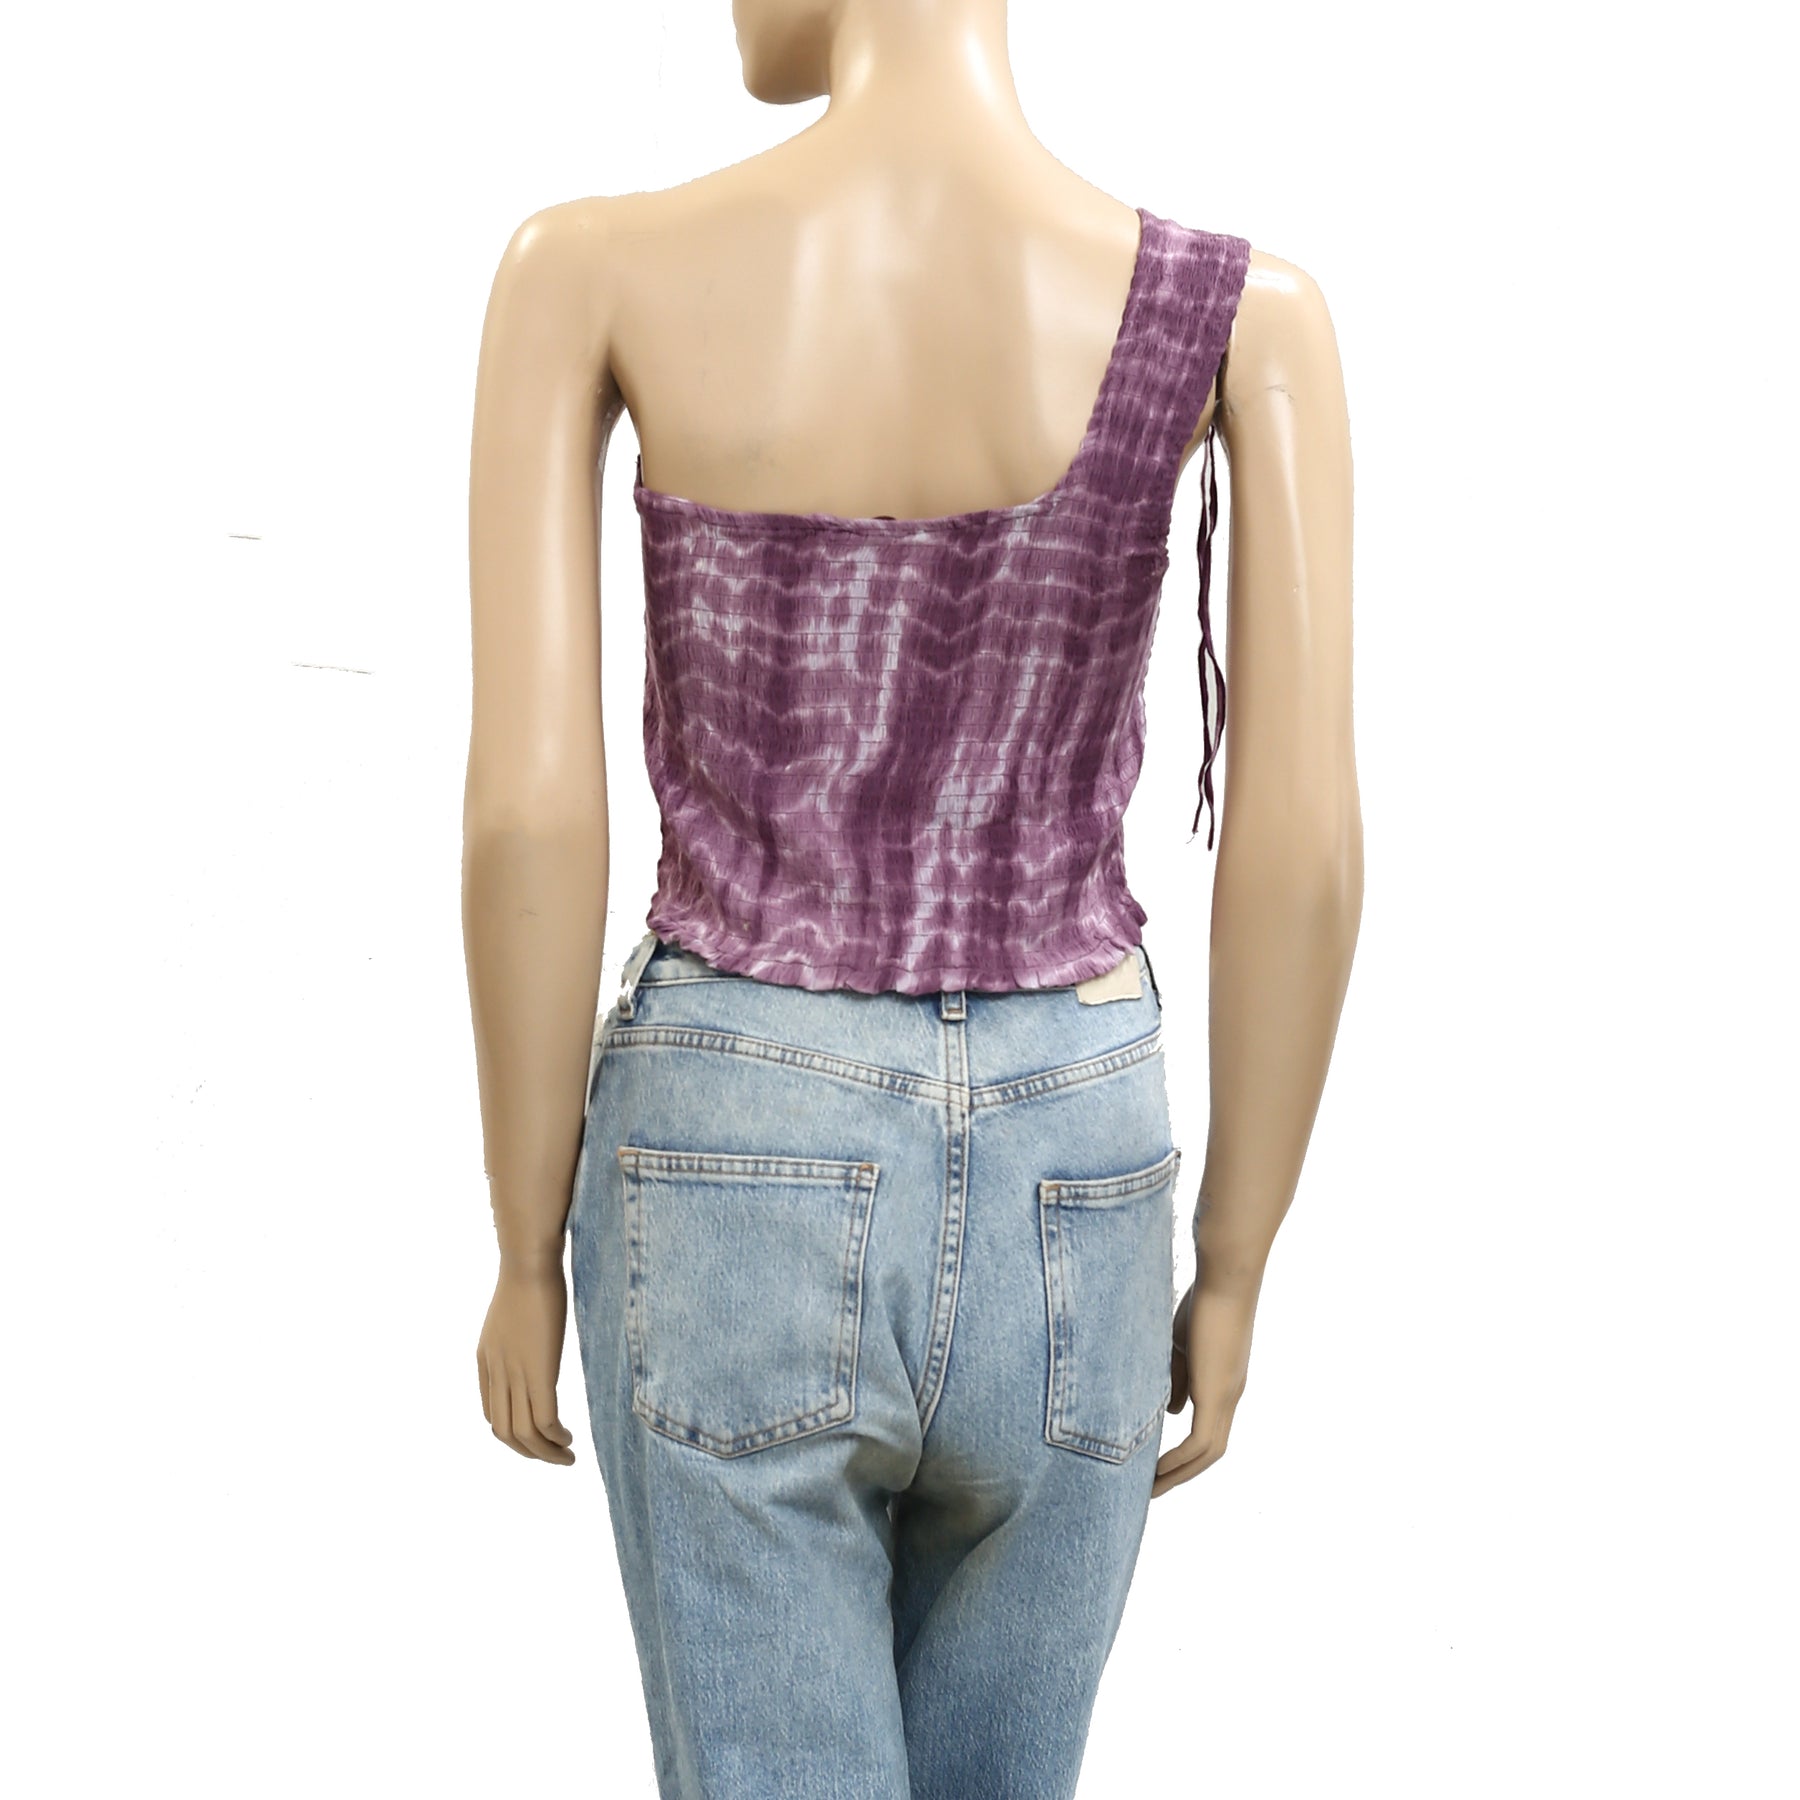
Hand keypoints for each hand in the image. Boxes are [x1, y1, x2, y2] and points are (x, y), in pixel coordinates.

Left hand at [477, 1250, 576, 1463]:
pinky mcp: (539, 1372)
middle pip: (504, 1432)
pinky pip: (544, 1420)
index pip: (491, 1413)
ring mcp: (515, 1374)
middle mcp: (496, 1373)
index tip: (538, 1435)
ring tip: (567, 1456)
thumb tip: (532, 1333)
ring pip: (523, 1433)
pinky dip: (555, 1438)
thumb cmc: (528, 1275)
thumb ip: (517, 1332)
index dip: (513, 1433)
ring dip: (545, 1453)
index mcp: (486, 1359)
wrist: (528, 1262)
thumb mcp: (513, 1310)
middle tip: (555, 1456)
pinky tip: (569, 1439)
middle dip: (529, 1452)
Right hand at [1153, 1272, 1257, 1497]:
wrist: (1226, 1278)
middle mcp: (1230, 1395)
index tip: (1157, 1464)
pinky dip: (1180, 1460)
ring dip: (1180, 1474)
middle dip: (1182, 1473)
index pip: (1208, 1430)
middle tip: (1152, 1489)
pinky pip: (1202, 1442)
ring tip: (1150, 1490)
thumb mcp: (1183, 1346)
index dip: (1185, 1451)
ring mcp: (1227, 1396)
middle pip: (1211, 1452)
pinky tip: (1157, 1470)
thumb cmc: (1204, 1300)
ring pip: (1209, 1453)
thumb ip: (1178, 1377)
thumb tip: (1171, 1410)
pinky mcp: (1218, 1393)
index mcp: (1222, 1383)